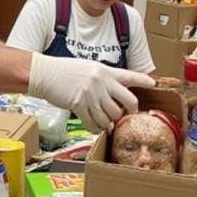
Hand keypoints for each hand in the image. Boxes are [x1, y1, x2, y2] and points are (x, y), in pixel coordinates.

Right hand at [28, 53, 155, 131]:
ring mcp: (91, 94)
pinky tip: (94, 128)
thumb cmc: (63, 70)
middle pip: (127, 102)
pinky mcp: (78, 105)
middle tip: (125, 116)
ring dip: (109, 122)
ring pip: (111, 115)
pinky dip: (95, 128)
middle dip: (128, 112)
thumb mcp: (87, 68)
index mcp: (105, 71)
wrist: (44, 73)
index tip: (153, 84)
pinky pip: (93, 122)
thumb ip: (102, 78)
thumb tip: (112, 93)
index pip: (130, 76)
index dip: (144, 81)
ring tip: (105, 123)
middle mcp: (101, 82)